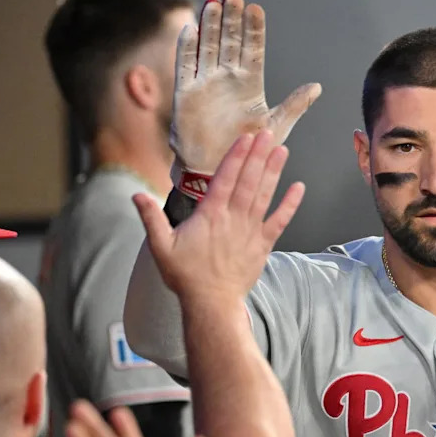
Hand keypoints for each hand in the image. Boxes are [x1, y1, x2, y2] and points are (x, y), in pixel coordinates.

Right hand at [133, 131, 303, 302]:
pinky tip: (299, 188)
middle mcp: (233, 219)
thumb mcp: (161, 247)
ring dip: (274, 172)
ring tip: (281, 150)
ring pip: (264, 195)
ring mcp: (251, 231)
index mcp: (210, 216)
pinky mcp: (263, 244)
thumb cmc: (186, 276)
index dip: (236, 157)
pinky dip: (290, 205)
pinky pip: (280, 221)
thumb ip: (150, 219)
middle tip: (267, 133)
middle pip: (248, 181)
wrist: (212, 303)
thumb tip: (136, 194)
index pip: (225, 179)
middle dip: (258, 155)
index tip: (245, 138)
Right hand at [171, 0, 320, 198]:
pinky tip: (190, 28)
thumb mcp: (276, 126)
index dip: (253, 30)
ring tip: (213, 2)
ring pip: (207, 47)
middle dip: (231, 19)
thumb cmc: (250, 152)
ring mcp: (206, 84)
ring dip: (209, 25)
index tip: (255, 8)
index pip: (252, 50)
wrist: (221, 172)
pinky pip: (185, 66)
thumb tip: (317, 86)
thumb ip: (294, 105)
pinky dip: (187, 47)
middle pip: (229, 42)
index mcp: (250, 85)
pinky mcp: (186, 94)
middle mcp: (227, 80)